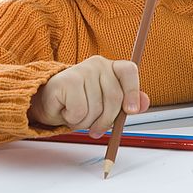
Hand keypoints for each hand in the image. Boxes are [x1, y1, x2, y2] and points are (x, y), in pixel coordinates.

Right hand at [29, 55, 149, 136]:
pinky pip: (79, 110)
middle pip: (114, 97)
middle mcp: (98, 64)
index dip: (133, 91)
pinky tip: (67, 110)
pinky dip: (73, 118)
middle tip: (96, 128)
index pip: (129, 71)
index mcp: (111, 68)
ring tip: (77, 114)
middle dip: (106, 120)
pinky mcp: (66, 80)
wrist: (48, 103)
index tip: (131, 110)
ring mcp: (81, 70)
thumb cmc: (79, 103)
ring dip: (86, 121)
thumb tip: (144, 102)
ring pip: (96, 107)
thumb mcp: (106, 105)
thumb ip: (127, 103)